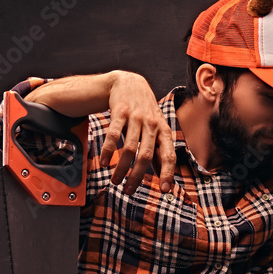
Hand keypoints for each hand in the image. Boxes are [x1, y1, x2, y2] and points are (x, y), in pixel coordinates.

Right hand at [99, 72, 176, 193]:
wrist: (130, 83)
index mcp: (163, 131)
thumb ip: (159, 150)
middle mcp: (152, 124)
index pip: (169, 155)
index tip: (164, 190)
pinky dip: (108, 150)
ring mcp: (136, 117)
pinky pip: (113, 135)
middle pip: (146, 155)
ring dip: (121, 168)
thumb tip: (164, 176)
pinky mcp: (120, 112)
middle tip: (128, 190)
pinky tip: (103, 162)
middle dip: (137, 176)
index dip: (167, 173)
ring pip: (129, 148)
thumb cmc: (144, 111)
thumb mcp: (156, 128)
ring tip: (115, 180)